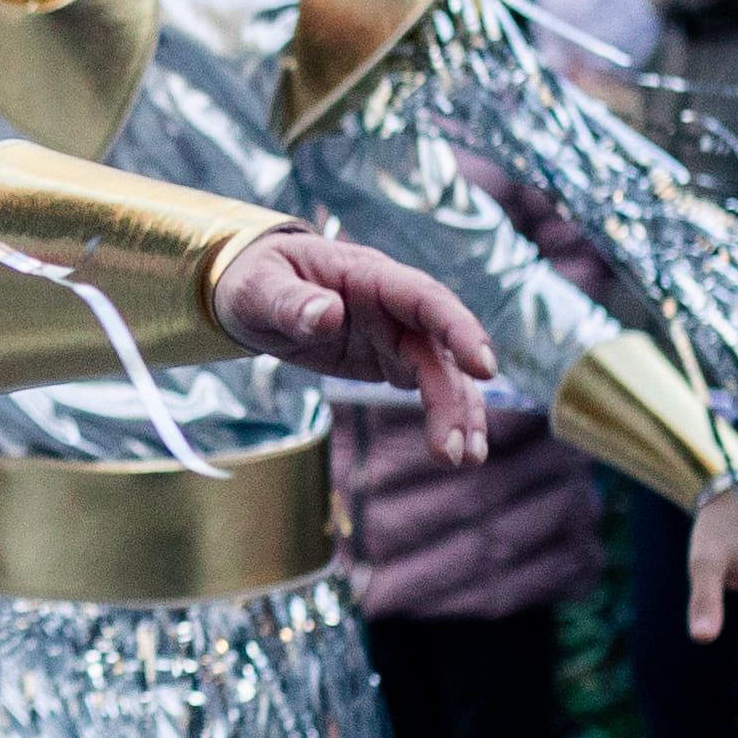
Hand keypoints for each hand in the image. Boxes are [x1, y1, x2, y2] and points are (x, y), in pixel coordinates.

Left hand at [210, 230, 499, 461]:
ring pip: (442, 373)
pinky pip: (429, 387)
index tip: (483, 367)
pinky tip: (457, 452)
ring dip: (458, 415)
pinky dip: (446, 416)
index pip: (425, 298)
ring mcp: (397, 333)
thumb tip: (327, 315)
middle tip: (457, 452)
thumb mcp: (257, 288)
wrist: (253, 290)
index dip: (458, 329)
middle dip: (453, 399)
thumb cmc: (255, 279)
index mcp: (369, 276)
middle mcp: (394, 305)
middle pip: (438, 349)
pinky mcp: (391, 359)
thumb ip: (290, 302)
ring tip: (463, 460)